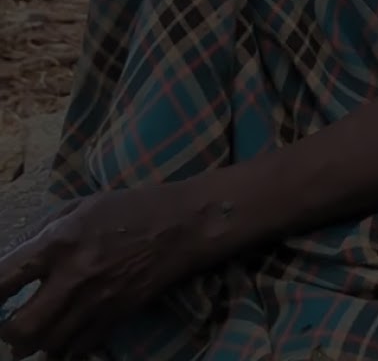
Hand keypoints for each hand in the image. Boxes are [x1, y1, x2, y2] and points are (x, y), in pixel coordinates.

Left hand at [0, 185, 207, 357]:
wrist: (185, 225)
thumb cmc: (132, 208)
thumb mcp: (80, 206)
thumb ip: (42, 232)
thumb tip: (11, 260)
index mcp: (59, 242)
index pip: (2, 279)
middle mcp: (74, 276)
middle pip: (21, 328)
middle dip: (8, 333)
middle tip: (10, 326)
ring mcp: (98, 299)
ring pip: (49, 344)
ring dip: (36, 344)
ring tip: (34, 336)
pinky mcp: (119, 314)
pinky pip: (81, 346)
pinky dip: (67, 348)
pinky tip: (64, 339)